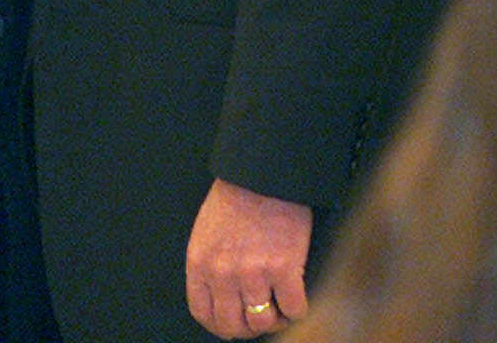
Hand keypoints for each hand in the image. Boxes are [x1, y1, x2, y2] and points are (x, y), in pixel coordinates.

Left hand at [185, 178, 310, 337]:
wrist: (264, 171)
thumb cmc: (237, 194)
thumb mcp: (207, 230)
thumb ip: (210, 264)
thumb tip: (223, 296)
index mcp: (200, 263)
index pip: (204, 314)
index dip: (221, 324)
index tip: (235, 322)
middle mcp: (223, 274)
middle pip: (233, 326)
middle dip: (248, 326)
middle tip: (261, 313)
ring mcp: (253, 273)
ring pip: (264, 323)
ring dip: (275, 317)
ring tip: (280, 300)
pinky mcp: (284, 269)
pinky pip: (294, 309)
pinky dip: (297, 307)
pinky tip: (296, 291)